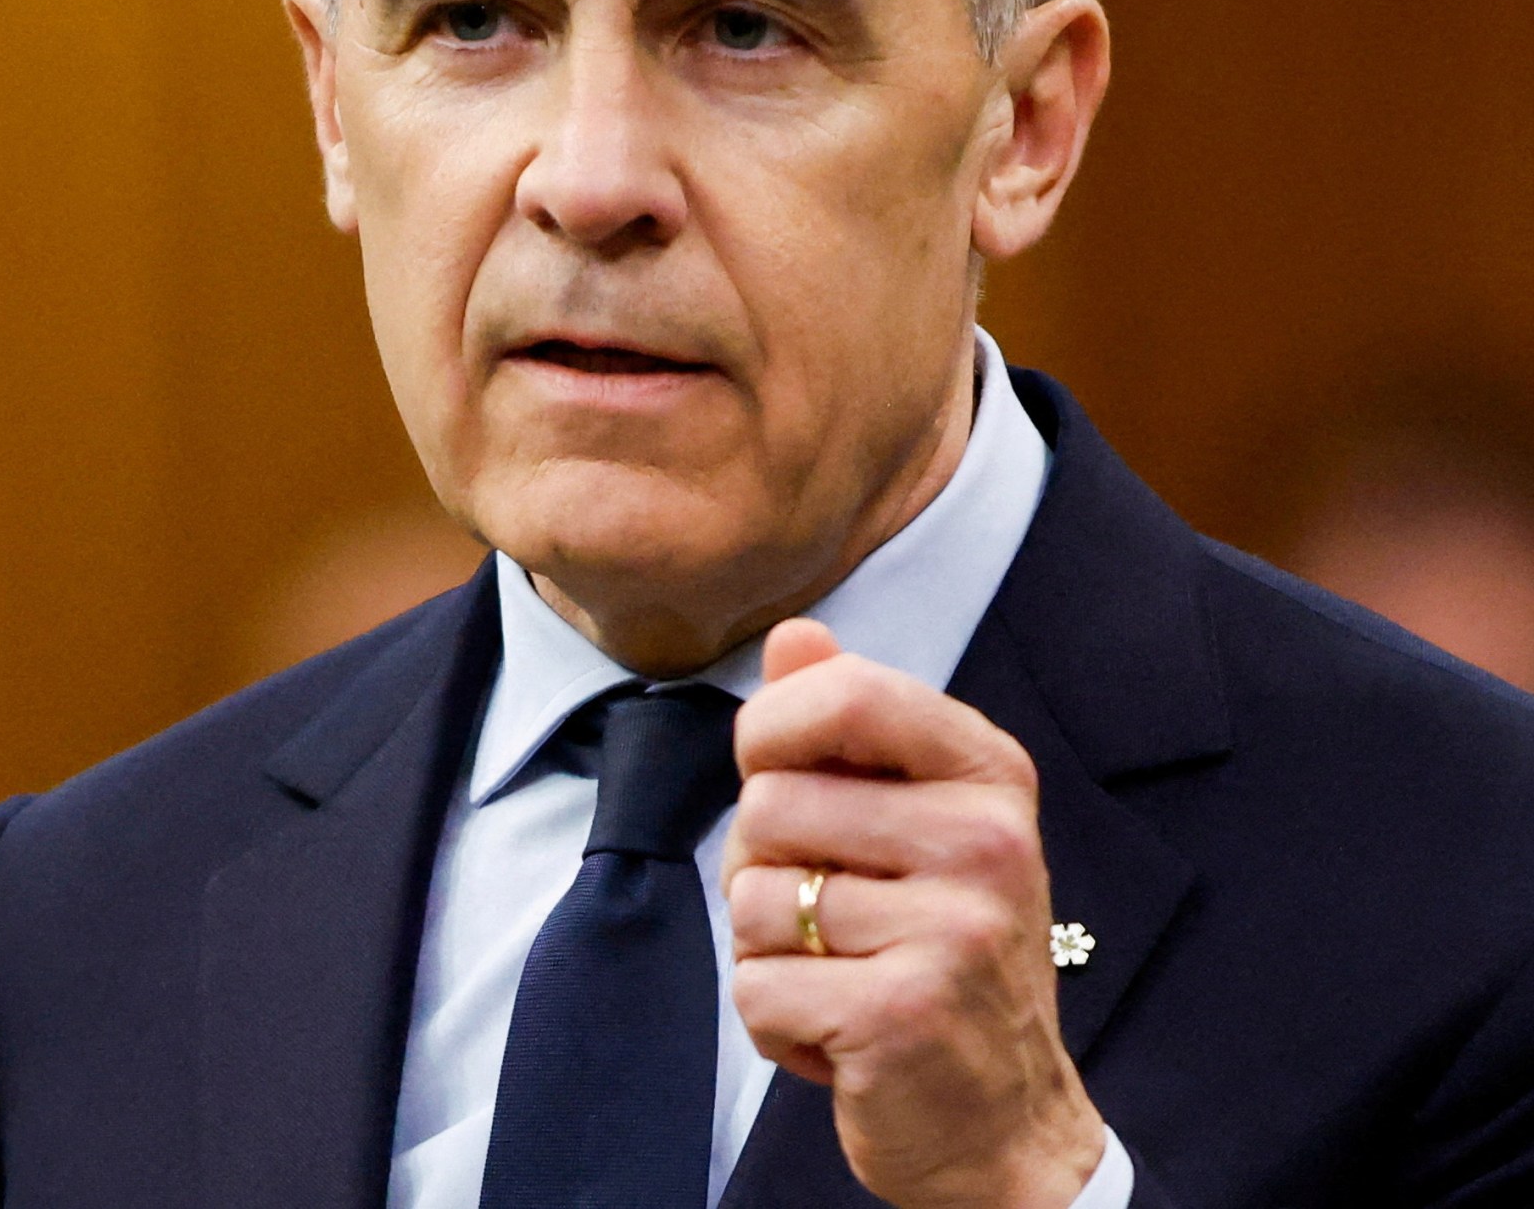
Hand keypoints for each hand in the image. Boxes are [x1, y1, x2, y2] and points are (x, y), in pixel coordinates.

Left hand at [722, 620, 1104, 1208]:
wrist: (1010, 1126)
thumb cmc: (942, 949)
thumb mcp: (916, 816)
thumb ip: (850, 720)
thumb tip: (794, 634)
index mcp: (989, 771)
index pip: (845, 693)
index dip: (771, 730)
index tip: (779, 775)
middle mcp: (986, 839)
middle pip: (770, 801)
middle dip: (764, 863)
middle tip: (831, 913)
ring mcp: (952, 929)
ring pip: (750, 898)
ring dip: (768, 949)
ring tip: (842, 973)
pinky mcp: (903, 1015)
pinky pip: (756, 987)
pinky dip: (774, 1021)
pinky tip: (840, 1035)